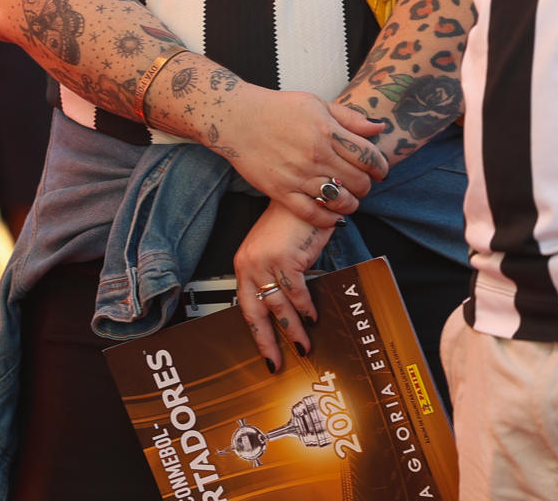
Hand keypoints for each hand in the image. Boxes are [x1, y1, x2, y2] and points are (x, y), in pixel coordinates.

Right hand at [215, 87, 388, 228]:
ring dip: (351, 204)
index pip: (369, 157)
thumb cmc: (277, 109)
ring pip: (339, 201)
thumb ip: (350, 118)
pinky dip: (328, 219)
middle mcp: (317, 155)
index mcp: (328, 131)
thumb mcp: (317, 104)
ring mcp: (299, 175)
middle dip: (367, 186)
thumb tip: (379, 127)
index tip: (379, 171)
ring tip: (349, 200)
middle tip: (363, 185)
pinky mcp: (281, 191)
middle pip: (359, 182)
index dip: (380, 167)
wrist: (238, 119)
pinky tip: (332, 216)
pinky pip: (312, 213)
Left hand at [234, 201, 334, 372]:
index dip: (256, 333)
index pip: (245, 307)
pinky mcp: (285, 259)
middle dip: (268, 341)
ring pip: (279, 307)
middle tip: (277, 362)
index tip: (265, 352)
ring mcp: (266, 262)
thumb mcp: (275, 251)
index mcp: (244, 264)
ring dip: (293, 330)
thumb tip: (286, 311)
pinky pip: (297, 292)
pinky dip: (306, 308)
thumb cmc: (292, 222)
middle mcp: (251, 264)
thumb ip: (275, 278)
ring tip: (304, 344)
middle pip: (257, 313)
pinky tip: (313, 316)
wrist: (304, 195)